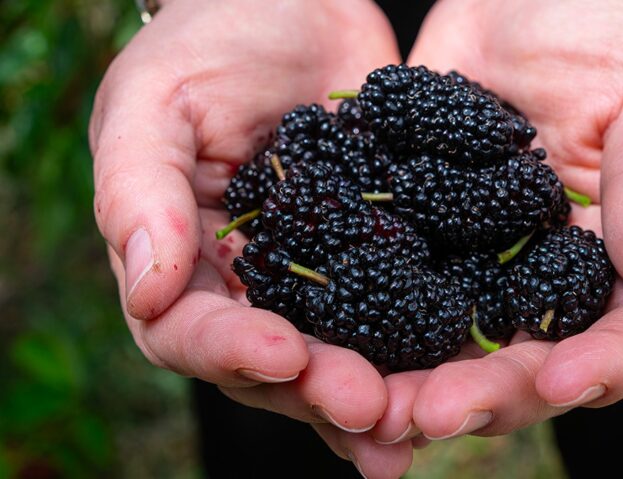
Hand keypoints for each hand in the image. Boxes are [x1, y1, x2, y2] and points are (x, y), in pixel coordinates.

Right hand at [90, 1, 411, 474]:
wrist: (296, 6)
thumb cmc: (210, 43)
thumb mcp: (156, 100)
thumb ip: (139, 189)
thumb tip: (146, 287)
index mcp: (185, 260)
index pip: (190, 330)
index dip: (231, 351)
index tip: (285, 354)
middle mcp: (252, 286)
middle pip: (272, 365)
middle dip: (318, 390)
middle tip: (369, 407)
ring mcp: (321, 277)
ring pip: (340, 356)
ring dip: (376, 397)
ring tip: (414, 424)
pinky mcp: (382, 257)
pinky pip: (400, 313)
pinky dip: (422, 353)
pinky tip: (455, 379)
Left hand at [369, 0, 622, 444]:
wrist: (516, 0)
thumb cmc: (603, 35)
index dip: (606, 369)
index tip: (562, 379)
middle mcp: (550, 285)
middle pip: (531, 366)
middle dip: (486, 396)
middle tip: (431, 414)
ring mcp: (480, 273)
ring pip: (454, 351)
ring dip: (414, 385)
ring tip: (371, 405)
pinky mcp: (420, 248)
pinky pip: (391, 298)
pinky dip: (363, 331)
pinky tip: (327, 348)